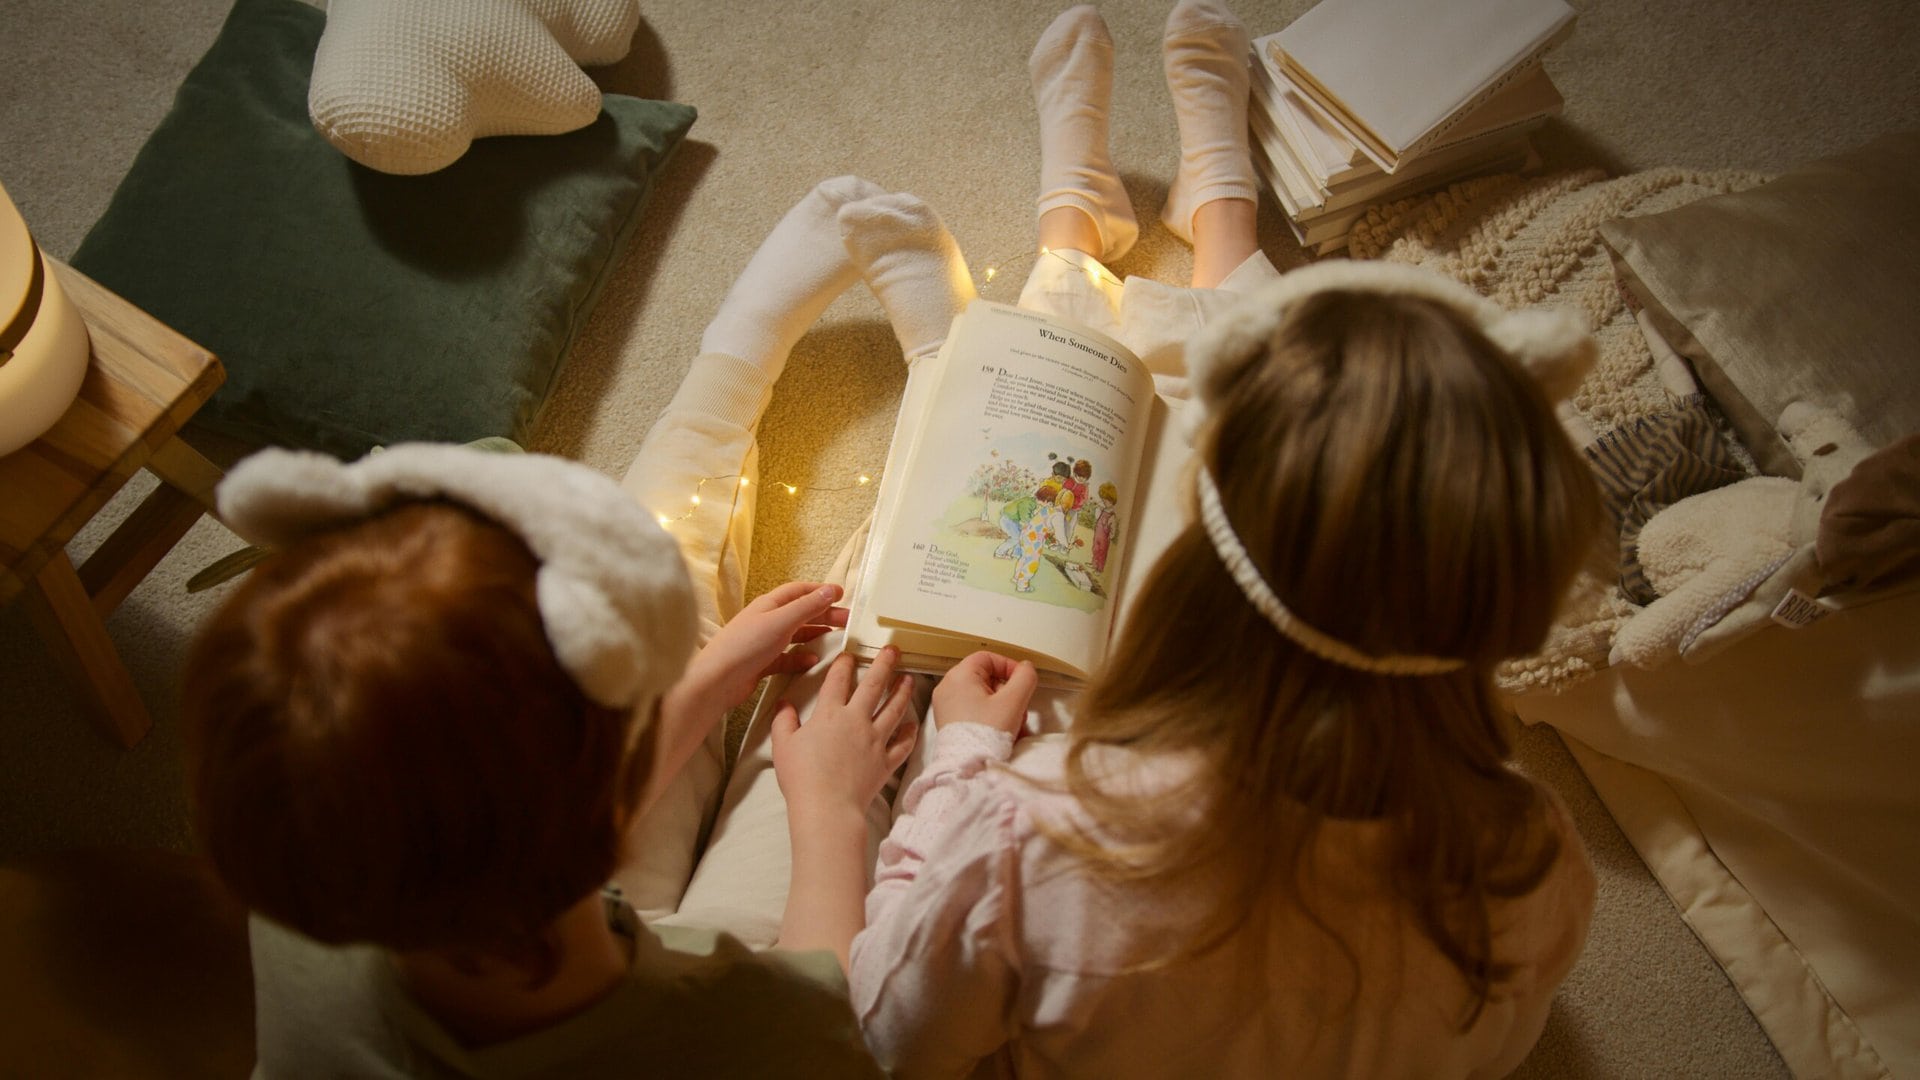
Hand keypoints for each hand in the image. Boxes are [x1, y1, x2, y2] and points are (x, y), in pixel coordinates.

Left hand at [678, 581, 847, 715]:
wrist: (716, 681)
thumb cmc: (745, 646)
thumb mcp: (781, 622)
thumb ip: (807, 607)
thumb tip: (830, 590)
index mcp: (769, 605)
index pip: (799, 591)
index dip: (820, 590)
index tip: (842, 594)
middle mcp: (766, 620)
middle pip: (800, 612)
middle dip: (824, 614)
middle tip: (847, 620)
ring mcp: (763, 643)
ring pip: (795, 635)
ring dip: (815, 635)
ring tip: (836, 638)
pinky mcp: (762, 663)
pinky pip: (787, 657)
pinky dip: (801, 658)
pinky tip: (812, 661)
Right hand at [771, 649, 918, 821]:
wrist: (827, 807)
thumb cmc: (802, 777)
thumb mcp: (783, 746)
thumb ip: (783, 721)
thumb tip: (784, 704)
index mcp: (829, 714)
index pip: (838, 680)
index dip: (844, 663)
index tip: (849, 654)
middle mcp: (856, 721)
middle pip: (874, 686)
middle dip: (884, 664)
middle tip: (893, 650)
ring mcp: (874, 740)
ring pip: (894, 709)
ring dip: (902, 691)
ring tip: (909, 678)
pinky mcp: (886, 761)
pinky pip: (903, 744)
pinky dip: (910, 733)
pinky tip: (913, 725)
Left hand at [931, 651, 1037, 734]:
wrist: (967, 768)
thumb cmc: (985, 734)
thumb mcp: (1013, 701)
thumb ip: (1025, 678)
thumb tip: (1026, 668)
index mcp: (959, 676)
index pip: (987, 658)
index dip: (1008, 666)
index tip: (1022, 681)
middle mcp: (948, 688)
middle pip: (985, 678)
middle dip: (1008, 692)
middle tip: (1019, 708)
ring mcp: (946, 706)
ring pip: (982, 696)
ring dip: (1003, 707)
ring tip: (1015, 724)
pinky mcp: (950, 721)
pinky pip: (974, 710)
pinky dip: (991, 716)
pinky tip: (1004, 732)